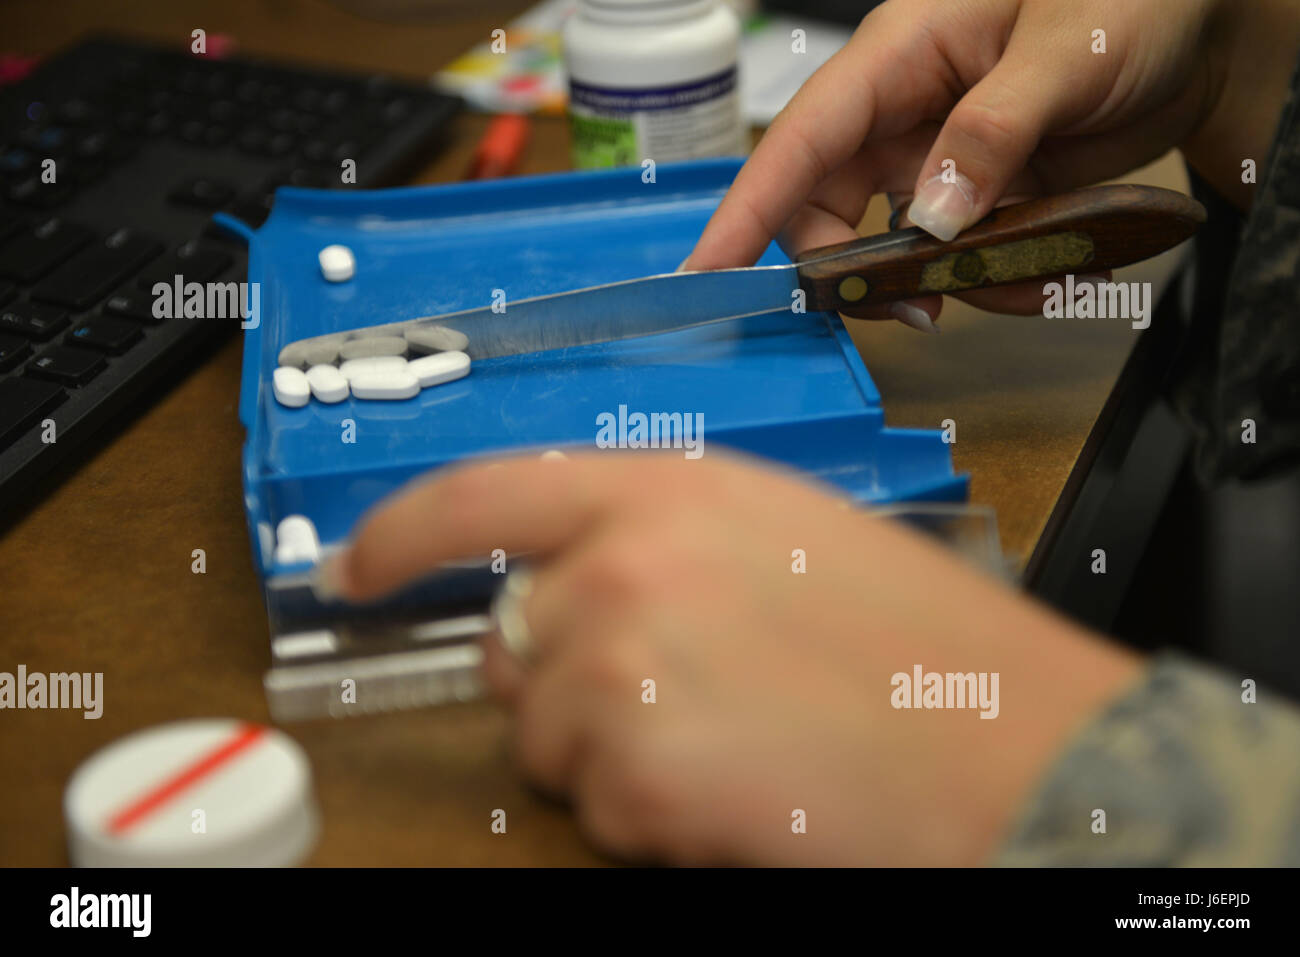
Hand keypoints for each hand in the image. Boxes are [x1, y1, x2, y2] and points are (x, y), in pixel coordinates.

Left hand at [321, 452, 1140, 864]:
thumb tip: (569, 582)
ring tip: (734, 742)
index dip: (400, 533)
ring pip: (546, 738)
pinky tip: (742, 788)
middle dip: (564, 680)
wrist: (1011, 743)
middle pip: (511, 644)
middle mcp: (620, 568)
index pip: (481, 496)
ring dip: (614, 755)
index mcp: (665, 491)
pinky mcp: (630, 775)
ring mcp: (616, 671)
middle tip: (676, 696)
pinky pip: (593, 809)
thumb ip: (655, 538)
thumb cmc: (921, 643)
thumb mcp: (780, 535)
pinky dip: (649, 815)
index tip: (352, 567)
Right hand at [683, 0, 1226, 324]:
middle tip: (919, 309)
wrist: (1200, 30)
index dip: (745, 209)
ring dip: (946, 282)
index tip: (706, 274)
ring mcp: (937, 154)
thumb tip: (931, 220)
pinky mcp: (976, 191)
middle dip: (860, 268)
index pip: (799, 138)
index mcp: (901, 53)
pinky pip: (956, 256)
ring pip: (895, 244)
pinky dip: (995, 279)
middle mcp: (903, 108)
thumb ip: (993, 133)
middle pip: (828, 208)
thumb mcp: (1066, 53)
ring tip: (1027, 281)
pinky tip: (1051, 270)